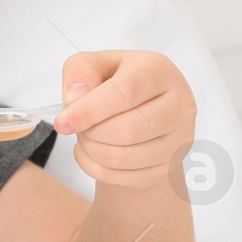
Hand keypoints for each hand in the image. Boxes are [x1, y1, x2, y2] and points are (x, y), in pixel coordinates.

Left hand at [53, 50, 196, 189]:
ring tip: (85, 136)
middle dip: (90, 133)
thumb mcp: (97, 64)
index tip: (63, 123)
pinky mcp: (169, 165)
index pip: (126, 93)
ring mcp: (179, 138)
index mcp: (160, 71)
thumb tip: (74, 97)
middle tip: (76, 126)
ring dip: (92, 151)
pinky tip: (92, 152)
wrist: (145, 109)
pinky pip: (125, 177)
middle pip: (127, 130)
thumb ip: (80, 71)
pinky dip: (97, 168)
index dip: (89, 110)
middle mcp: (179, 105)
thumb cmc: (119, 82)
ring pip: (124, 157)